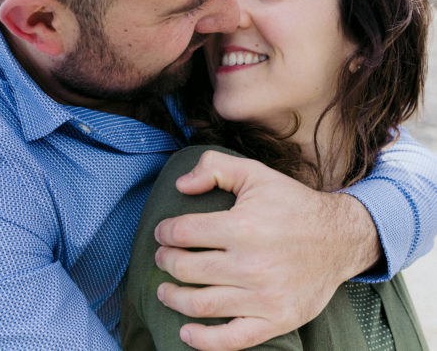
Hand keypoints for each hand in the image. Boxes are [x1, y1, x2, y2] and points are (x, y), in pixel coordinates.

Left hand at [154, 150, 380, 350]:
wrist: (339, 238)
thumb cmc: (292, 204)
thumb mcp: (255, 173)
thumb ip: (213, 167)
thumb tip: (180, 185)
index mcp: (244, 226)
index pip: (184, 233)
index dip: (165, 232)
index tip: (163, 232)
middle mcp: (251, 264)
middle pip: (187, 269)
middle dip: (166, 261)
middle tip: (162, 256)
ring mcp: (264, 297)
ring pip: (201, 304)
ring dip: (173, 297)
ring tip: (164, 289)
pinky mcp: (276, 320)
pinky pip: (232, 339)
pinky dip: (203, 340)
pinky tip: (186, 332)